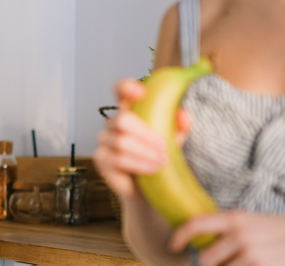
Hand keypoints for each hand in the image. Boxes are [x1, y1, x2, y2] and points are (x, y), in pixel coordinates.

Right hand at [93, 79, 191, 198]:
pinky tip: (152, 169)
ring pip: (121, 142)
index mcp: (130, 109)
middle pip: (121, 119)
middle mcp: (113, 122)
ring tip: (162, 161)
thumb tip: (183, 115)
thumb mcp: (174, 139)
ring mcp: (105, 140)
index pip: (120, 90)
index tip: (141, 92)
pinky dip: (139, 164)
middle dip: (145, 133)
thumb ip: (180, 126)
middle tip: (163, 146)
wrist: (149, 188)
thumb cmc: (159, 157)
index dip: (126, 87)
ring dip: (145, 152)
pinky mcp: (101, 159)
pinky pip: (118, 159)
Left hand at [170, 211, 284, 265]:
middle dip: (210, 265)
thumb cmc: (279, 230)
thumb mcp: (252, 221)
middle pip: (207, 258)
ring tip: (241, 263)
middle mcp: (240, 235)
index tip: (174, 247)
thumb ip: (228, 230)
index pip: (196, 224)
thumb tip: (203, 244)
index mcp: (235, 218)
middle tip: (222, 263)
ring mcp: (251, 254)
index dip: (180, 236)